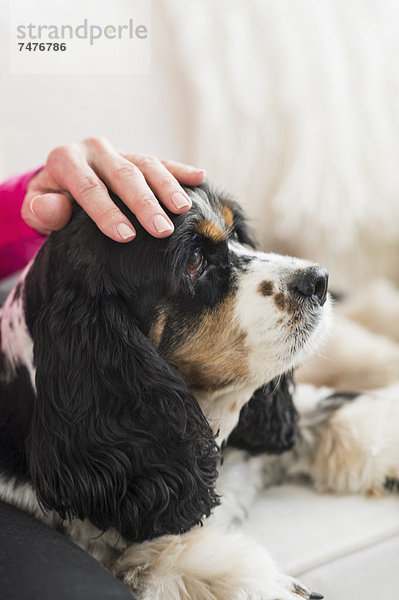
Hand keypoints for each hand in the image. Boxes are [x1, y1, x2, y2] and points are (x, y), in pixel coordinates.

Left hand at [22, 137, 204, 240]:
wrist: (61, 182)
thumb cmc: (51, 202)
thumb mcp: (35, 208)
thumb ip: (42, 209)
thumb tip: (55, 207)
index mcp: (67, 160)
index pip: (89, 187)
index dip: (107, 212)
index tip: (125, 235)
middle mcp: (95, 149)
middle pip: (124, 175)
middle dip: (144, 203)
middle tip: (161, 230)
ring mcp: (119, 151)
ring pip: (147, 165)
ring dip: (168, 187)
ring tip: (183, 209)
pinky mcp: (137, 157)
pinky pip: (161, 162)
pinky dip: (180, 170)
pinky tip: (199, 178)